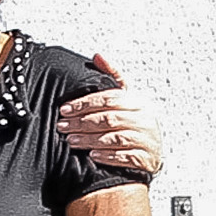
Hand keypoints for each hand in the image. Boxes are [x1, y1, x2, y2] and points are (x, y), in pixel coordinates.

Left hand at [59, 57, 164, 178]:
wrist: (152, 154)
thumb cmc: (135, 124)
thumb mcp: (126, 99)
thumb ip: (112, 77)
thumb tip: (98, 56)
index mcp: (138, 103)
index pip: (109, 99)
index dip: (85, 103)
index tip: (64, 109)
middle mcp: (145, 120)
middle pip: (110, 119)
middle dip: (82, 123)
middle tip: (63, 126)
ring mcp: (147, 140)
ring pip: (115, 138)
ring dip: (90, 140)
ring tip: (72, 141)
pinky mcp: (146, 158)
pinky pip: (125, 157)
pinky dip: (107, 156)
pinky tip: (92, 156)